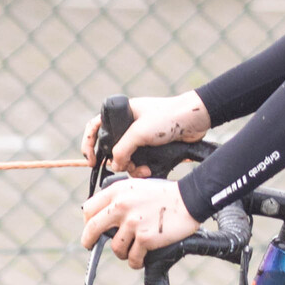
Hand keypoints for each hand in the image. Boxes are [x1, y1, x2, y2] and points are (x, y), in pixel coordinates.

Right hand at [79, 91, 207, 176]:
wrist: (196, 120)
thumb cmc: (167, 117)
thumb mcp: (139, 133)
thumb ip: (122, 150)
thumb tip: (114, 166)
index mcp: (122, 113)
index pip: (96, 126)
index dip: (89, 143)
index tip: (91, 160)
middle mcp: (130, 124)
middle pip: (113, 147)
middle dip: (117, 161)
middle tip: (123, 167)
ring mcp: (142, 136)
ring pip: (127, 157)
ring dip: (131, 167)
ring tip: (142, 170)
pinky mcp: (153, 147)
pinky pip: (141, 161)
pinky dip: (142, 168)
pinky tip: (149, 171)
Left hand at [82, 174, 202, 269]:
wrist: (190, 199)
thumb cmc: (165, 194)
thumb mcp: (137, 187)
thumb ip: (120, 199)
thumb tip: (105, 218)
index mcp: (118, 191)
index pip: (89, 208)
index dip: (87, 221)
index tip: (91, 228)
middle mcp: (122, 206)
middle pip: (93, 229)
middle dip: (89, 241)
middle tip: (90, 246)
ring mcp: (133, 223)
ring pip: (115, 247)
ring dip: (122, 253)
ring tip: (132, 251)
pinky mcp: (145, 238)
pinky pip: (133, 258)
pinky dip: (136, 262)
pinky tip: (141, 259)